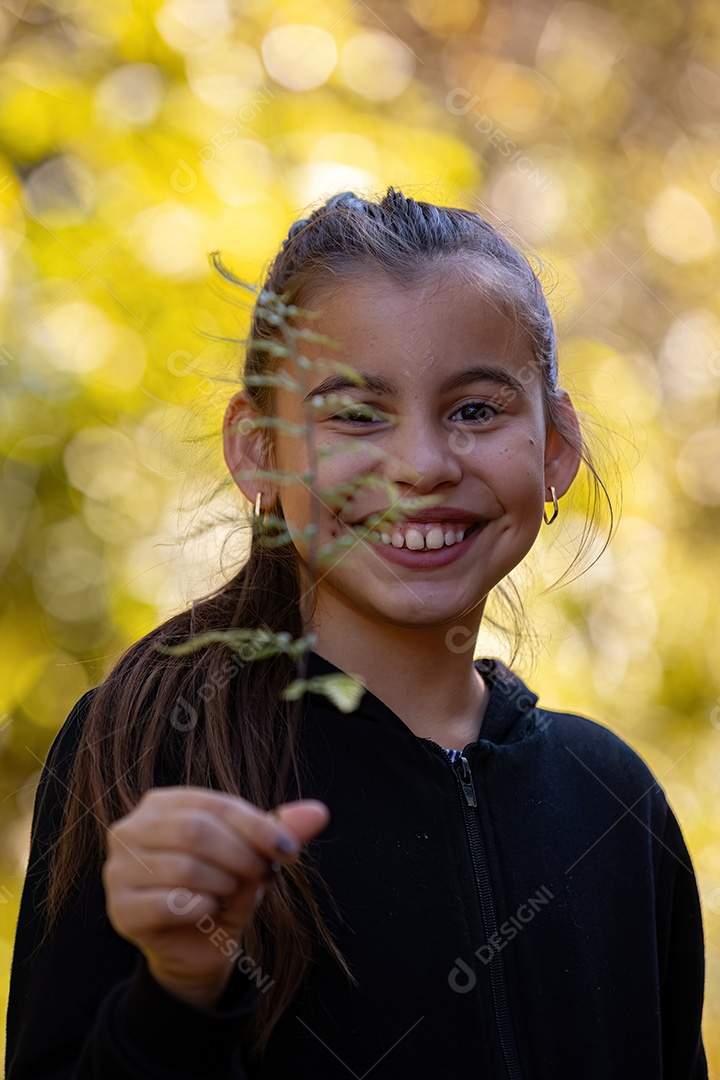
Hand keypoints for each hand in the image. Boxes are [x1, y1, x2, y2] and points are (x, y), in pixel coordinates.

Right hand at [102, 787, 329, 1008]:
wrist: (200, 945)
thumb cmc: (225, 886)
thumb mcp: (256, 855)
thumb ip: (283, 831)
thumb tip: (320, 812)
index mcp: (163, 802)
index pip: (215, 804)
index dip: (258, 827)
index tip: (290, 851)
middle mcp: (131, 829)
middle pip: (196, 831)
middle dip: (241, 856)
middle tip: (262, 876)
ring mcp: (118, 870)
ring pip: (185, 867)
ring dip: (224, 885)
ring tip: (231, 893)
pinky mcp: (120, 910)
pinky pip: (168, 904)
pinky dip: (201, 908)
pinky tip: (209, 911)